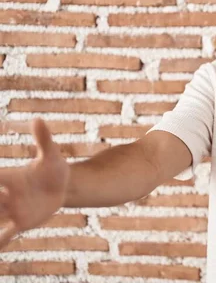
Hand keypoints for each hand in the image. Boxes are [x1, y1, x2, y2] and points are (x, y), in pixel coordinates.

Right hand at [0, 119, 69, 247]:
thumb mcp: (51, 155)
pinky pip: (5, 234)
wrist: (65, 187)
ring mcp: (12, 210)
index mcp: (9, 178)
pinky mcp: (21, 223)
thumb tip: (37, 119)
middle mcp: (6, 195)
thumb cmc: (54, 169)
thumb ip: (43, 139)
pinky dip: (0, 241)